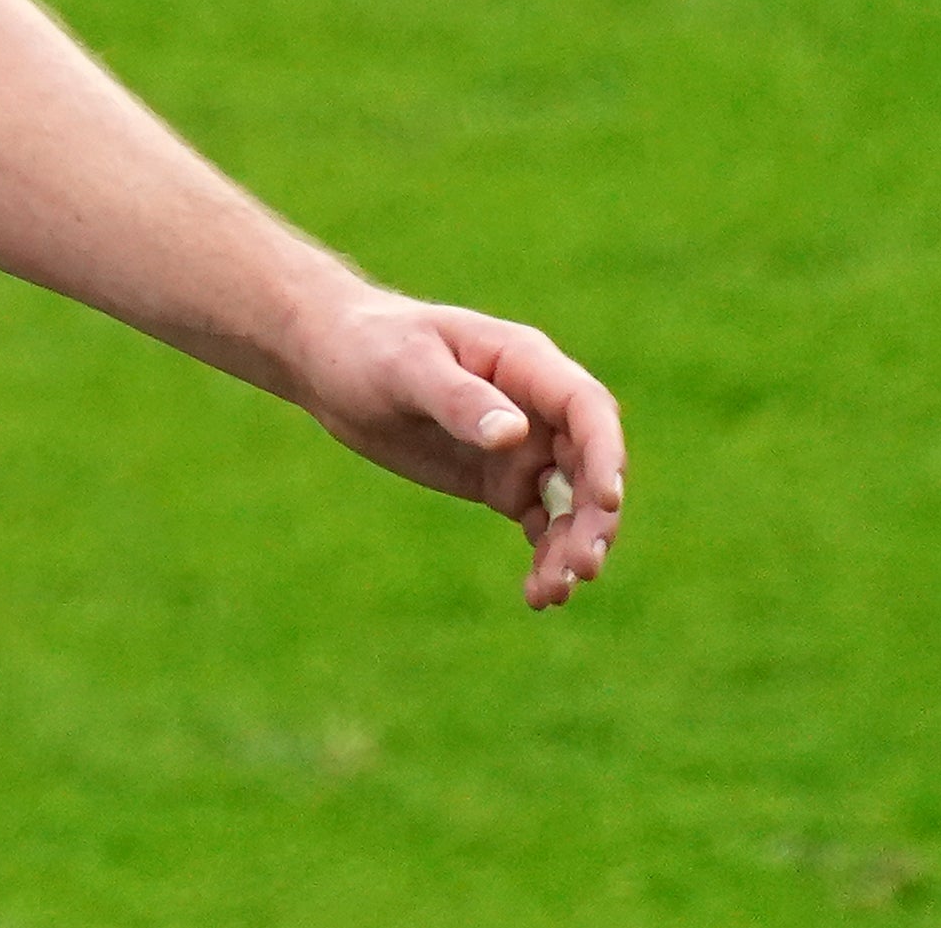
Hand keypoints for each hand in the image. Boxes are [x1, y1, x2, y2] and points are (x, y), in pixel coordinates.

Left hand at [287, 290, 626, 608]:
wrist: (333, 363)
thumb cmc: (368, 347)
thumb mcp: (405, 367)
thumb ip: (459, 399)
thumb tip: (514, 435)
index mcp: (524, 362)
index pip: (586, 407)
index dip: (605, 453)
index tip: (607, 502)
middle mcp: (536, 407)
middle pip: (589, 464)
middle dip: (594, 517)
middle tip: (582, 567)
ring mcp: (523, 447)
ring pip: (570, 503)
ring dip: (572, 546)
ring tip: (552, 593)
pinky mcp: (502, 481)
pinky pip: (541, 522)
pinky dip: (546, 556)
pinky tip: (537, 594)